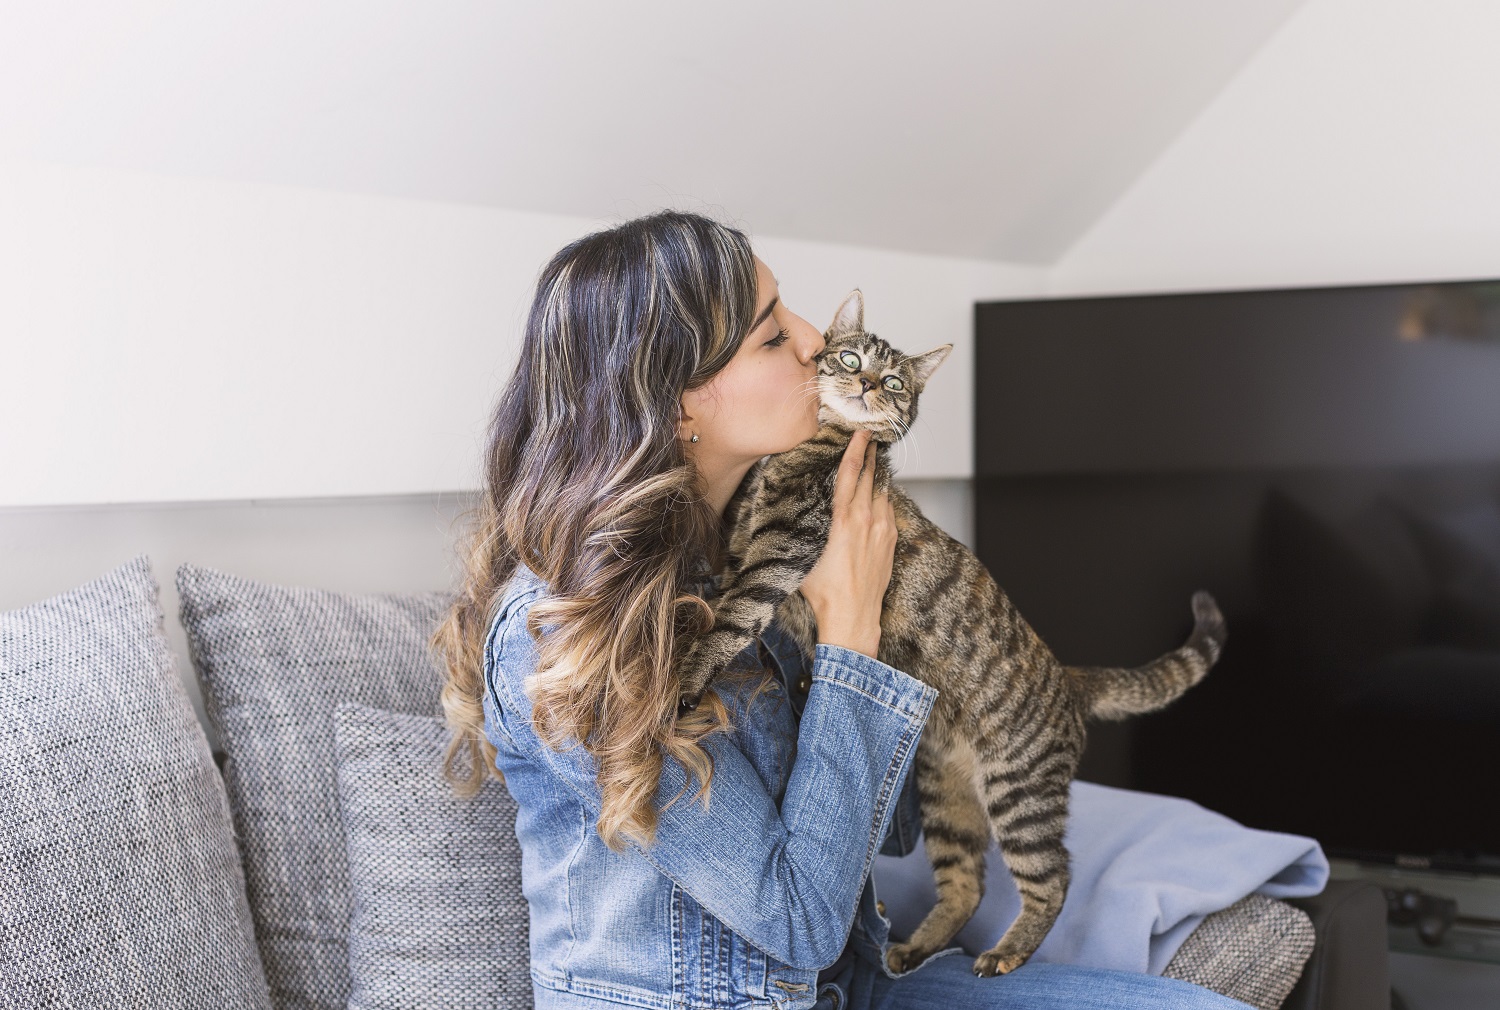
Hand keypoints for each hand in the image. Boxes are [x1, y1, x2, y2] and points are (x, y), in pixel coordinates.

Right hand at [800, 429, 895, 658]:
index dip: (856, 450)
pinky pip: (889, 511)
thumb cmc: (825, 592)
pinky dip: (884, 499)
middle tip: (870, 440)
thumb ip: (805, 531)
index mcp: (844, 520)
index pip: (851, 474)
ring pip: (883, 493)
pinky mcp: (891, 543)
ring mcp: (883, 531)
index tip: (861, 433)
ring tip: (873, 466)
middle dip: (871, 457)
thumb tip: (794, 516)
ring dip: (878, 478)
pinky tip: (879, 498)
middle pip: (872, 477)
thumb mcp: (805, 556)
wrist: (853, 618)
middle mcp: (868, 521)